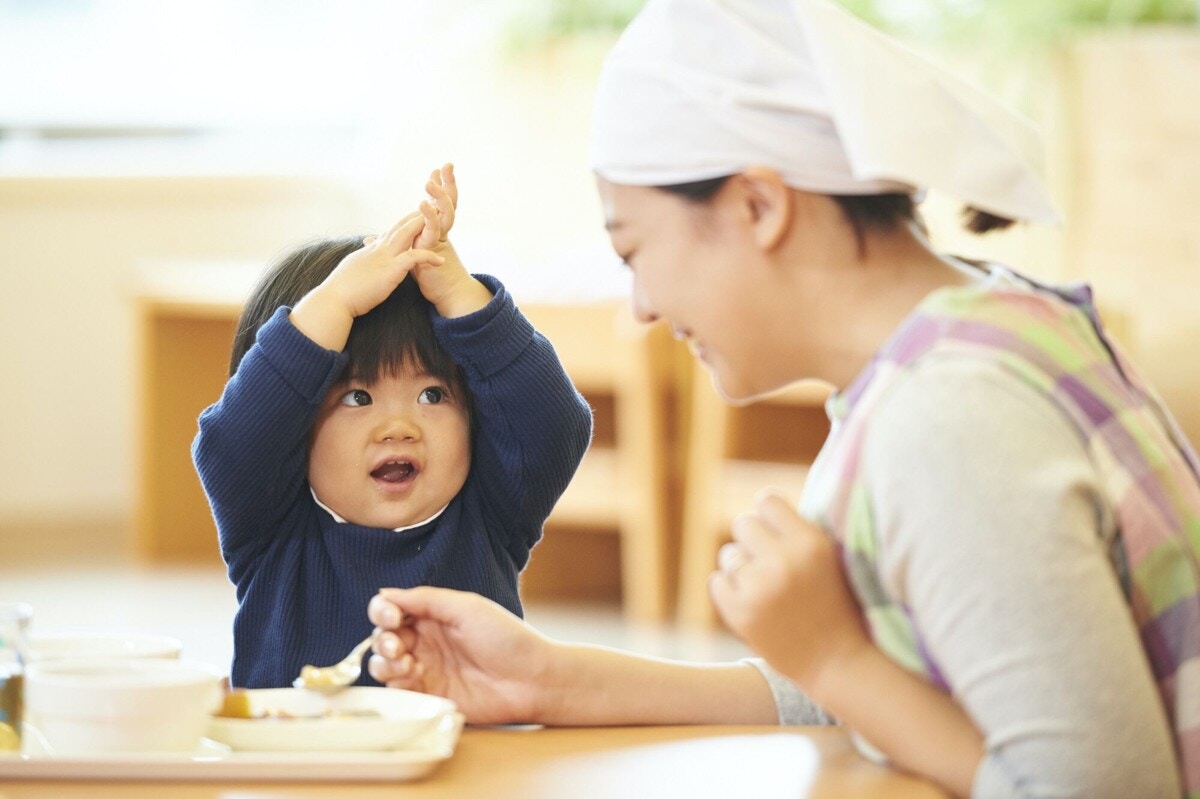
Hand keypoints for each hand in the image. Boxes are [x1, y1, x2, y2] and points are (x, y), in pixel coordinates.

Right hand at [289, 215, 442, 351]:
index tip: (414, 216)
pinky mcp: (390, 271)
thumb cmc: (340, 291)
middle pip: (399, 227)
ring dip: (422, 225)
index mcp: (370, 251)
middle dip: (415, 216)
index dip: (403, 224)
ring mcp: (384, 259)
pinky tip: (441, 260)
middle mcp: (377, 250)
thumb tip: (361, 261)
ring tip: (439, 219)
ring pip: (406, 235)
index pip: (389, 233)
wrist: (333, 300)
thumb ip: (361, 263)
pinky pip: (413, 259)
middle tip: (431, 206)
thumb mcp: (353, 271)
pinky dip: (427, 256)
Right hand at [367, 587, 553, 723]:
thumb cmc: (506, 639)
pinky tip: (414, 677)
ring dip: (385, 663)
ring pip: (384, 665)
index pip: (392, 610)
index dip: (383, 612)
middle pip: (383, 638)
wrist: (531, 680)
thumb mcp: (466, 608)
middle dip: (383, 641)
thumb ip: (425, 599)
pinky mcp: (430, 696)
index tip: (391, 617)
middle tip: (400, 647)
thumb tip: (384, 593)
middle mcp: (426, 641)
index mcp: (434, 616)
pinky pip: (398, 691)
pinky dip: (396, 683)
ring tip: (408, 663)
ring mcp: (427, 669)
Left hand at [404, 163, 491, 317]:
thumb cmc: (429, 277)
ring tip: (432, 179)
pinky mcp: (436, 250)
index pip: (435, 202)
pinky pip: (434, 229)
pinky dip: (429, 216)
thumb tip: (371, 238)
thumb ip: (389, 242)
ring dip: (439, 194)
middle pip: (446, 202)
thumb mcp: (403, 256)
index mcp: (433, 230)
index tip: (435, 171)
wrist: (446, 295)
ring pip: (444, 212)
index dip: (436, 188)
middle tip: (447, 165)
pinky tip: (424, 204)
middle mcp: (440, 232)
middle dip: (446, 183)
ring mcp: (440, 240)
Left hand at [708, 490, 871, 694]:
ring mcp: (759, 588)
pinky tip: (752, 602)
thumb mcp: (829, 559)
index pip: (767, 501)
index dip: (768, 515)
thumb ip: (797, 531)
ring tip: (764, 587)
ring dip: (741, 567)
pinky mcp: (740, 613)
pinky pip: (717, 581)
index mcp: (811, 543)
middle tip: (767, 561)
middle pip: (743, 523)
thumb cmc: (834, 605)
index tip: (773, 530)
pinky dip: (730, 590)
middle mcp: (784, 561)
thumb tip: (761, 501)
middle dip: (752, 540)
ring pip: (728, 554)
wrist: (835, 662)